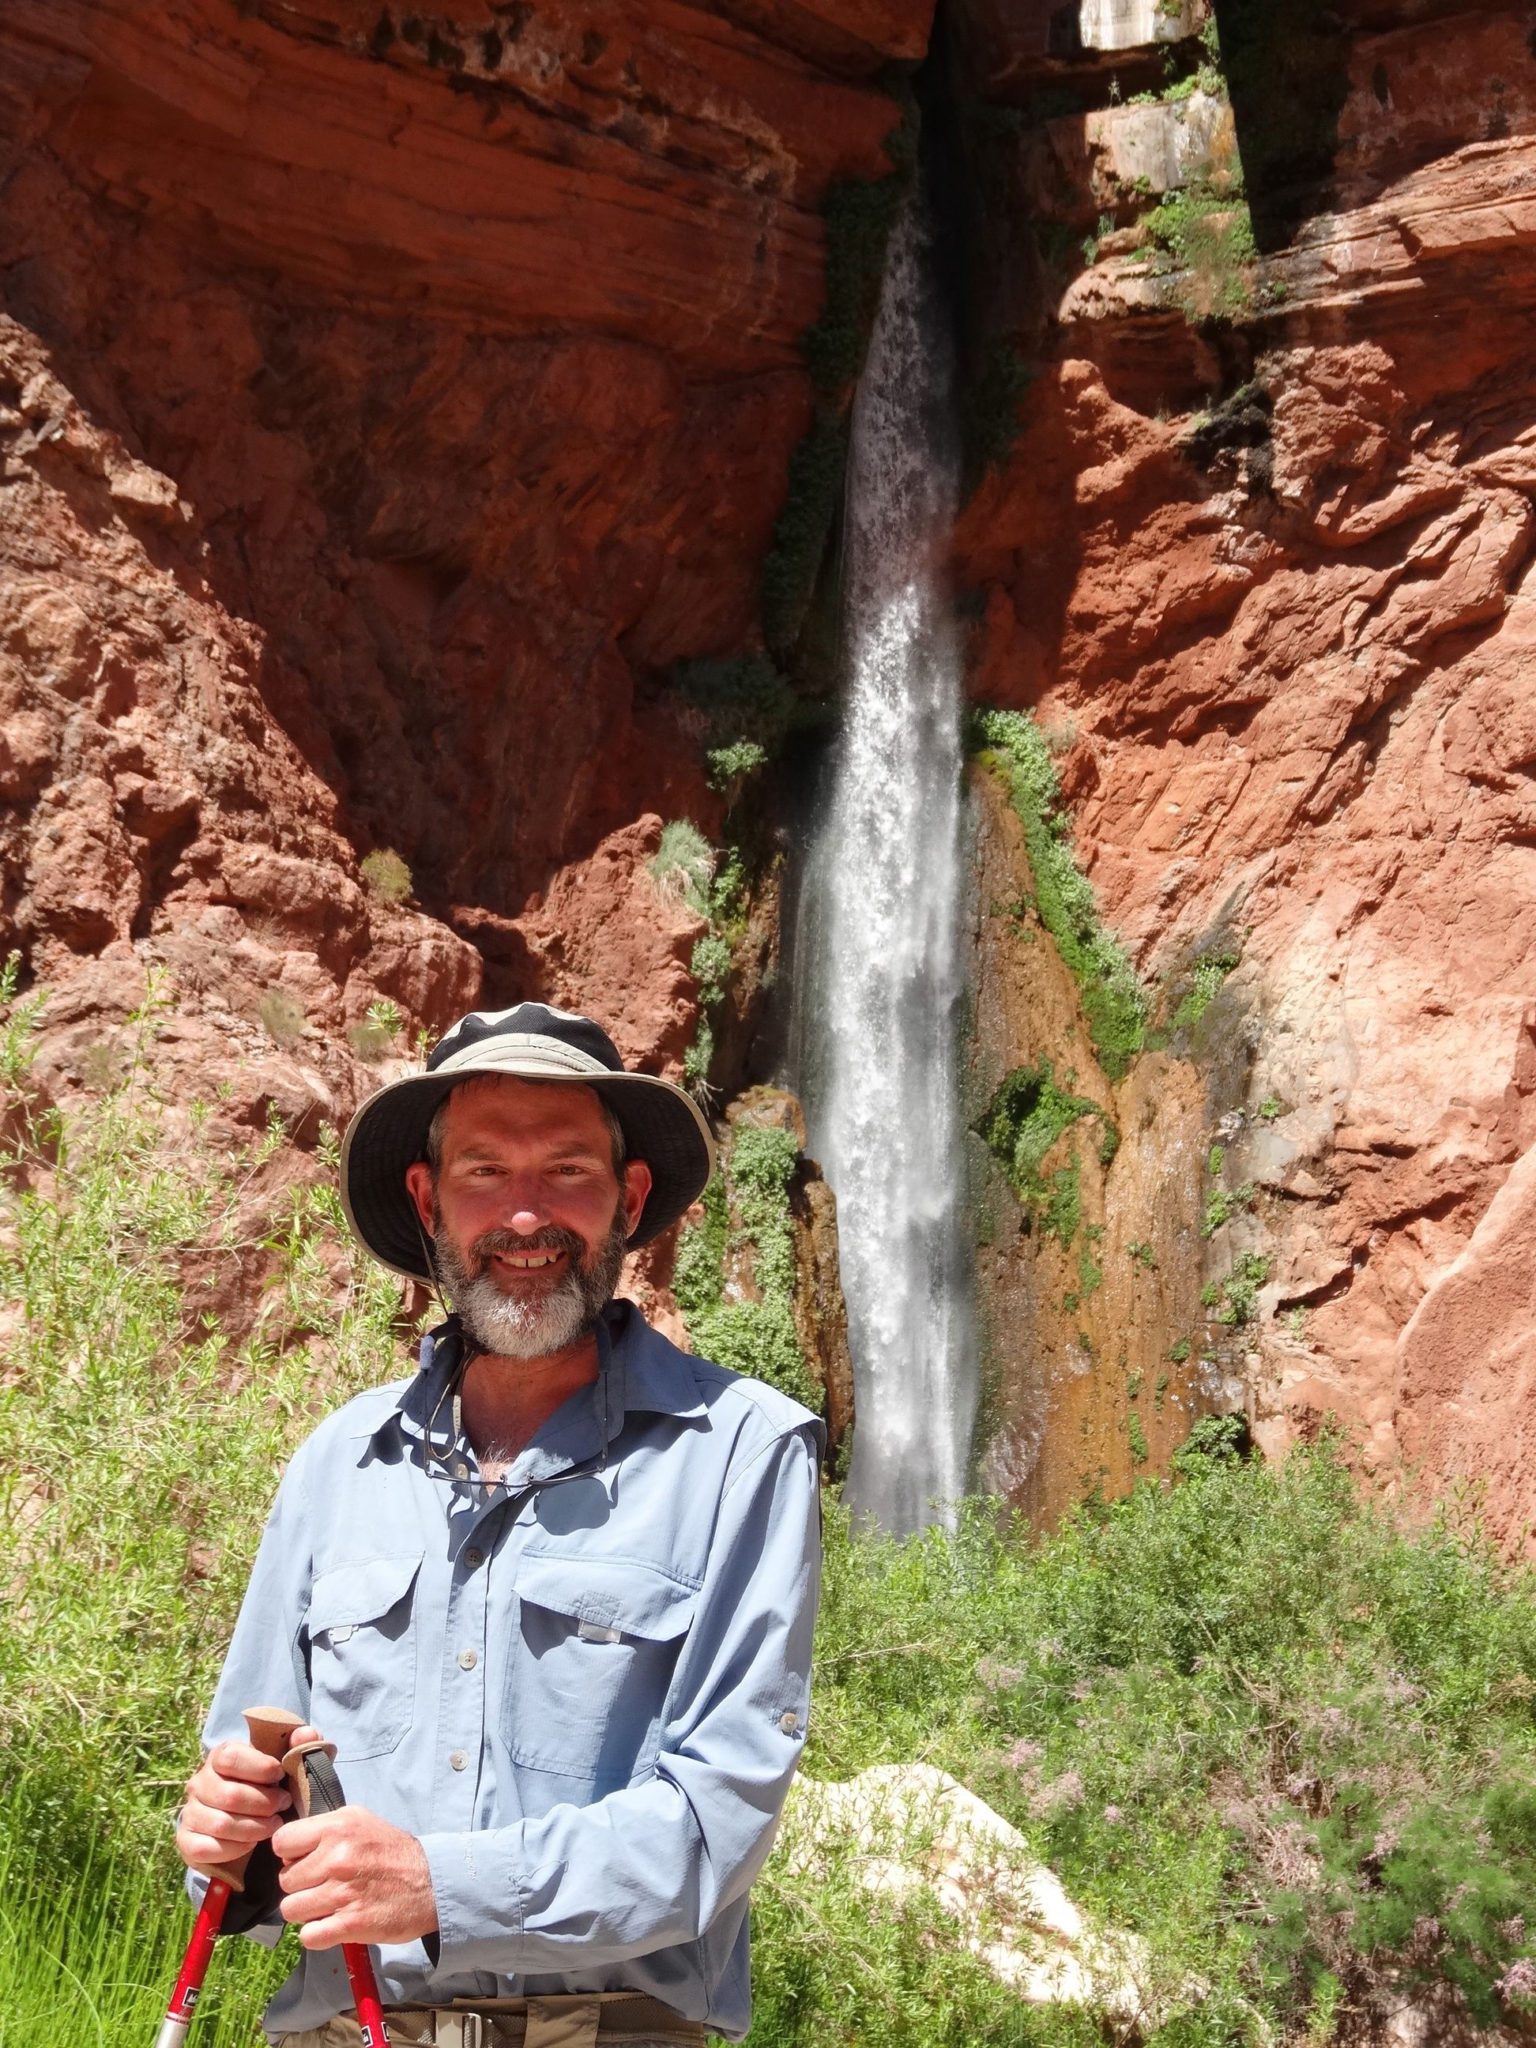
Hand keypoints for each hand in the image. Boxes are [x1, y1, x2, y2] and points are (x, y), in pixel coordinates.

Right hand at [176, 1723, 321, 1872]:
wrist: (246, 1818)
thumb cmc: (268, 1784)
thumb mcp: (287, 1762)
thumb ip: (301, 1745)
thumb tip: (305, 1735)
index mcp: (219, 1756)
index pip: (231, 1757)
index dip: (260, 1767)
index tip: (280, 1775)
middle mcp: (199, 1782)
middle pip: (230, 1795)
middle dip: (265, 1803)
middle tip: (283, 1805)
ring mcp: (190, 1812)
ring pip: (220, 1824)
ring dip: (254, 1828)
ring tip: (274, 1824)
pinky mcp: (186, 1840)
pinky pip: (206, 1848)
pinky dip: (234, 1849)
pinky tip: (252, 1843)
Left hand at [273, 1805, 438, 1948]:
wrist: (431, 1883)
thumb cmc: (392, 1851)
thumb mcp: (360, 1821)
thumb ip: (324, 1829)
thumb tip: (290, 1848)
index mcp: (337, 1827)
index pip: (281, 1842)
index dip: (290, 1855)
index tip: (305, 1862)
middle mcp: (337, 1857)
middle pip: (285, 1880)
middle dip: (301, 1885)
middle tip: (323, 1885)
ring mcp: (342, 1892)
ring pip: (291, 1909)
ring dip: (307, 1912)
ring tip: (328, 1905)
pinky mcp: (349, 1924)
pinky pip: (308, 1936)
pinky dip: (317, 1934)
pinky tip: (333, 1924)